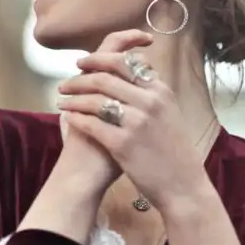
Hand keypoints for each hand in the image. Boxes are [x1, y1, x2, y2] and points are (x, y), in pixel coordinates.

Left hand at [55, 46, 212, 214]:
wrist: (183, 185)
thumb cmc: (174, 151)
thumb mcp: (170, 113)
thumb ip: (151, 93)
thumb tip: (133, 72)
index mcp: (160, 90)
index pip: (125, 61)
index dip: (98, 59)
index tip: (83, 62)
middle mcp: (149, 101)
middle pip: (105, 77)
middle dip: (79, 78)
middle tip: (65, 83)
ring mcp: (136, 122)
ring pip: (95, 99)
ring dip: (73, 98)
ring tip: (62, 102)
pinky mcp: (123, 144)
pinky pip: (91, 124)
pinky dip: (76, 119)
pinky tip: (68, 119)